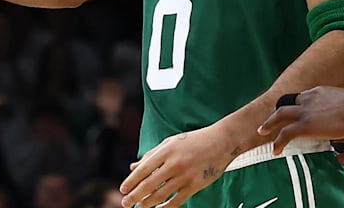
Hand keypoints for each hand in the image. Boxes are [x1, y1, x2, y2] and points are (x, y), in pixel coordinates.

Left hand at [119, 126, 234, 207]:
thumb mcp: (170, 143)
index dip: (131, 181)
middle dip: (135, 196)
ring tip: (139, 206)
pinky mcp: (195, 185)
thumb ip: (151, 155)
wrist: (221, 142)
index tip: (122, 190)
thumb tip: (133, 167)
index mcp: (166, 151)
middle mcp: (174, 164)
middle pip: (149, 185)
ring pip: (161, 195)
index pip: (143, 170)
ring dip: (147, 203)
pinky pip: (176, 201)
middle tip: (125, 203)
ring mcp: (185, 176)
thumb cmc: (193, 141)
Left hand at [257, 86, 343, 153]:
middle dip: (277, 112)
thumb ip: (343, 108)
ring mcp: (305, 111)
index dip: (297, 105)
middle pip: (287, 103)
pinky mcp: (304, 125)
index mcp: (319, 92)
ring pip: (280, 115)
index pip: (303, 98)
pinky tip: (275, 151)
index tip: (296, 112)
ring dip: (269, 124)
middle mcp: (309, 98)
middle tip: (269, 120)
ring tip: (262, 132)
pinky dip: (278, 142)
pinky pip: (285, 134)